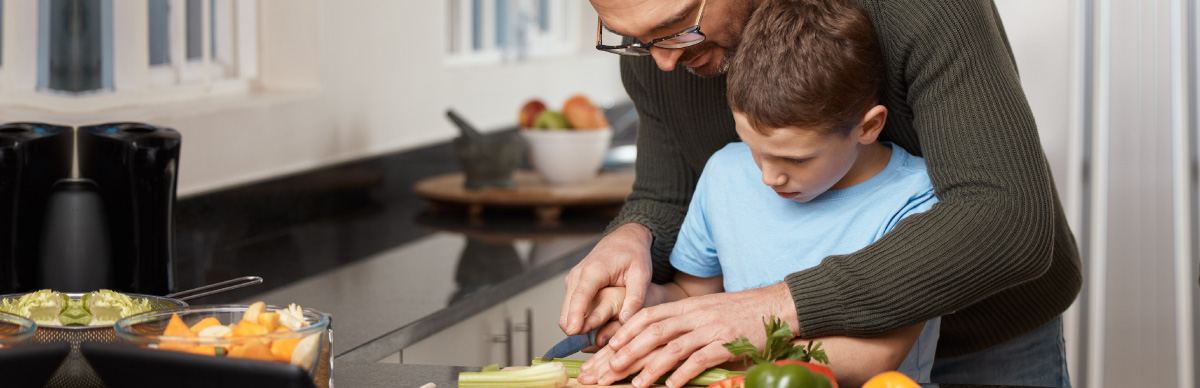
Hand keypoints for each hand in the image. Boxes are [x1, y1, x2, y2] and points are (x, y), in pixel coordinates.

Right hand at [559, 223, 653, 334]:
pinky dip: (578, 320)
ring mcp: (573, 280)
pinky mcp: (574, 285)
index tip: (573, 333)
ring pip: (567, 311)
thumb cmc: (633, 254)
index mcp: (594, 271)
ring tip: (595, 341)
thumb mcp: (642, 274)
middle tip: (592, 347)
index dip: (575, 316)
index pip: (580, 297)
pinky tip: (594, 328)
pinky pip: (571, 307)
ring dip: (577, 327)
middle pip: (568, 309)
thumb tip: (626, 321)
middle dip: (575, 330)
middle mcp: (578, 275)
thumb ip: (635, 298)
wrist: (624, 238)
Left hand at [579, 282, 797, 387]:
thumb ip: (684, 322)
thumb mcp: (707, 310)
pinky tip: (671, 386)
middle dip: (628, 352)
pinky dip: (683, 373)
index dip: (626, 330)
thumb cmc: (739, 311)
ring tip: (635, 384)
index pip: (648, 315)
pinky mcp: (727, 343)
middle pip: (653, 333)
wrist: (776, 306)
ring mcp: (710, 329)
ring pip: (673, 348)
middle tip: (609, 369)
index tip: (608, 346)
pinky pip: (700, 359)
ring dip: (651, 367)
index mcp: (687, 305)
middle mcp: (695, 315)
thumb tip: (658, 341)